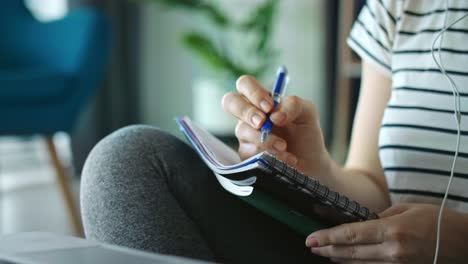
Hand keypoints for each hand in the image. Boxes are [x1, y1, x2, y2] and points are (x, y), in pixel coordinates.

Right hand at [222, 75, 330, 176]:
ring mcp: (245, 135)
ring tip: (284, 147)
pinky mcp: (246, 155)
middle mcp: (250, 115)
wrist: (311, 164)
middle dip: (246, 111)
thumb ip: (293, 105)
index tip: (269, 106)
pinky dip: (269, 155)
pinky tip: (286, 158)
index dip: (253, 92)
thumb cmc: (305, 135)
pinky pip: (249, 153)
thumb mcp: (307, 113)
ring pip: (242, 130)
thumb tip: (274, 115)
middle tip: (262, 123)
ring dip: (265, 139)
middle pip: (230, 101)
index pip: (246, 84)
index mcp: (262, 100)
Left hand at [305, 203, 467, 262]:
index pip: (351, 234)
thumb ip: (381, 217)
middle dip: (327, 249)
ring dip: (339, 259)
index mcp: (393, 231)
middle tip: (311, 246)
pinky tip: (346, 262)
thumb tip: (362, 223)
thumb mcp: (408, 209)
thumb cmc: (439, 221)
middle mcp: (393, 252)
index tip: (311, 238)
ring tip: (324, 253)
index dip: (328, 237)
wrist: (466, 243)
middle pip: (350, 252)